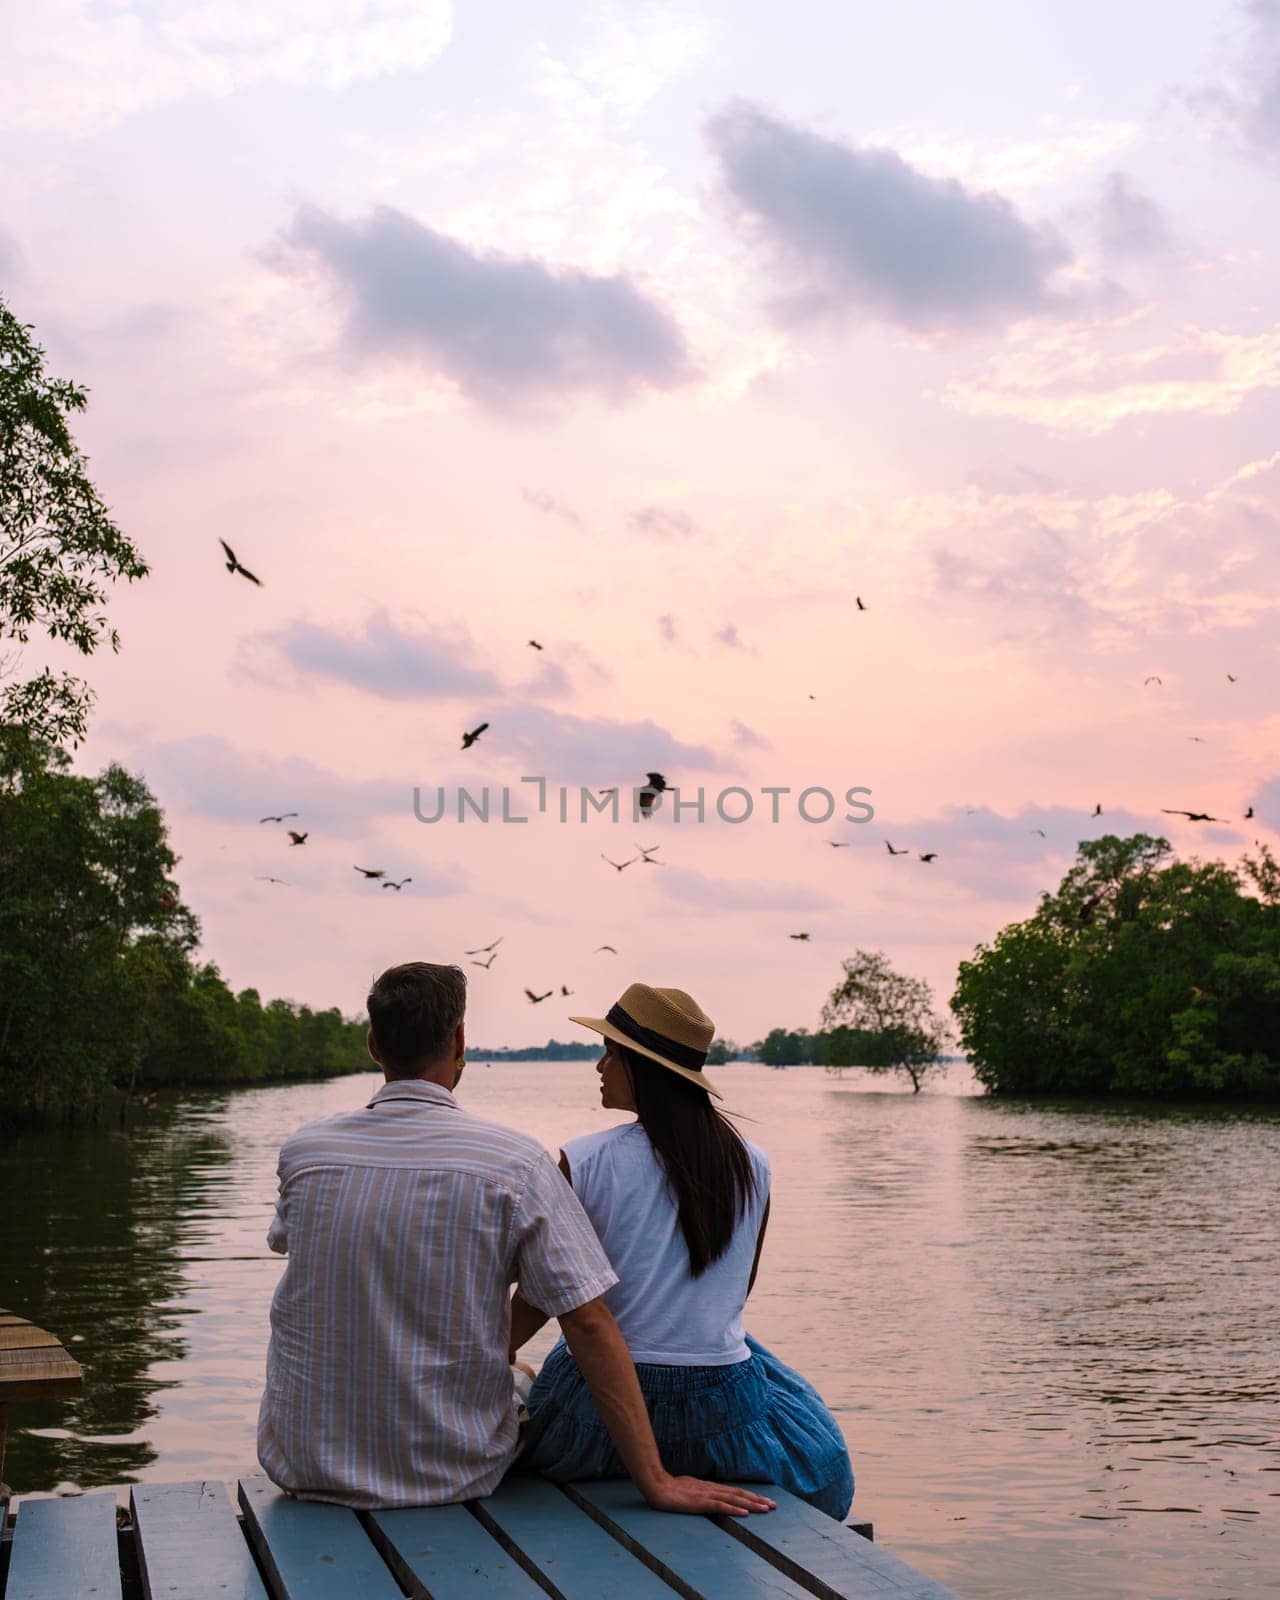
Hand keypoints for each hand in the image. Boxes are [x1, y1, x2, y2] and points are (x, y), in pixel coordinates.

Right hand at [640, 1474, 775, 1516]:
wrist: (656, 1485)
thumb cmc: (670, 1489)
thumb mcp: (689, 1490)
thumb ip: (700, 1493)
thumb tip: (710, 1497)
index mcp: (710, 1487)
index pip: (734, 1492)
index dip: (750, 1496)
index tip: (764, 1501)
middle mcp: (712, 1489)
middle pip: (739, 1494)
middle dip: (757, 1500)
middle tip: (774, 1506)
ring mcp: (706, 1495)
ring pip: (734, 1499)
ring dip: (751, 1504)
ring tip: (766, 1509)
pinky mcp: (699, 1503)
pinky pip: (720, 1506)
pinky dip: (734, 1509)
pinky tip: (744, 1513)